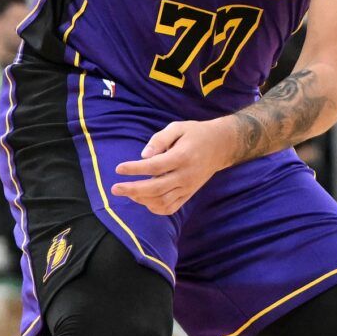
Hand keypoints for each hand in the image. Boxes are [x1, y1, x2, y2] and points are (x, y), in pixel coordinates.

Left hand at [112, 119, 231, 214]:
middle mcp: (186, 175)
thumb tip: (143, 155)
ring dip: (142, 199)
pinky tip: (144, 200)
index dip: (135, 169)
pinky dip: (155, 208)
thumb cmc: (196, 134)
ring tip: (128, 192)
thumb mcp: (178, 127)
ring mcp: (188, 187)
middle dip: (133, 190)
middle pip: (156, 188)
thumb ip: (160, 139)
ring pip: (162, 201)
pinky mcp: (189, 194)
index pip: (155, 166)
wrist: (221, 146)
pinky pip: (171, 207)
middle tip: (115, 188)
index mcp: (182, 156)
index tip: (118, 169)